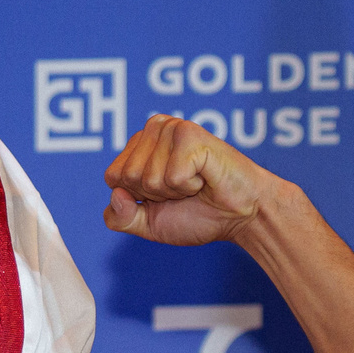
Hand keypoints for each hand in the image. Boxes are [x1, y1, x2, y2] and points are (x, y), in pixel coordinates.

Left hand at [103, 114, 281, 246]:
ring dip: (175, 191)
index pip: (112, 177)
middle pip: (128, 177)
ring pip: (148, 178)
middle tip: (184, 188)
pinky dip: (189, 186)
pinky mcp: (189, 133)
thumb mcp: (149, 224)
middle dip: (156, 195)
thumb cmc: (198, 214)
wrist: (240, 215)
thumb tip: (116, 195)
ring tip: (196, 181)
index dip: (138, 197)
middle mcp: (152, 129)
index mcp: (139, 145)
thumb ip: (120, 218)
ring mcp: (170, 128)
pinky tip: (204, 176)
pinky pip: (171, 177)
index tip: (166, 194)